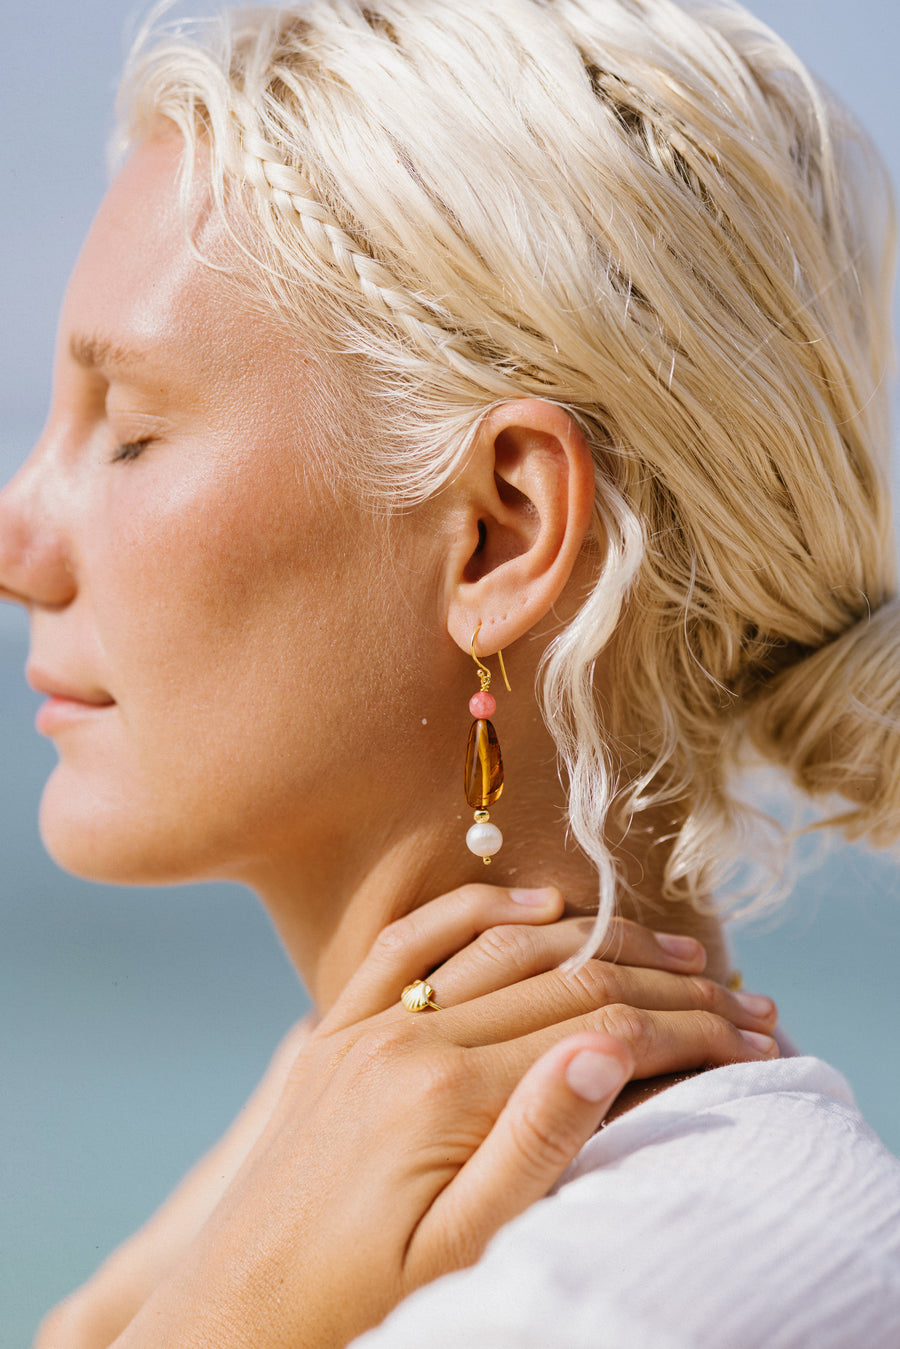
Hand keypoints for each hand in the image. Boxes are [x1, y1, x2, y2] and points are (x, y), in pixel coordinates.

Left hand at [107, 884, 776, 1348]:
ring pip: (502, 948)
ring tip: (670, 945)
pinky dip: (477, 908)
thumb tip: (610, 1048)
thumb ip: (534, 1147)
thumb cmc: (357, 1305)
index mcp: (445, 1094)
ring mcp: (367, 1023)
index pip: (597, 1031)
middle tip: (737, 990)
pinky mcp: (339, 1028)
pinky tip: (538, 903)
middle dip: (662, 983)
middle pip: (563, 980)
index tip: (749, 1037)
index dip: (685, 1029)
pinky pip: (411, 941)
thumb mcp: (461, 1254)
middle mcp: (406, 1036)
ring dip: (595, 938)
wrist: (237, 1314)